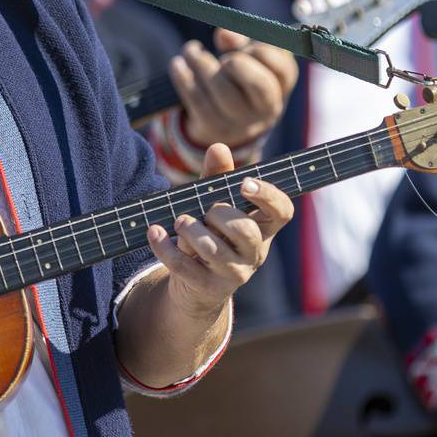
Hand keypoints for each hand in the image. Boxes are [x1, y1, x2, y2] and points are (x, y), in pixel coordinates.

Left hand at [145, 142, 293, 323]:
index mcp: (263, 228)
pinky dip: (165, 247)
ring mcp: (233, 273)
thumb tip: (218, 148)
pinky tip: (154, 232)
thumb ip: (216, 177)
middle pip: (245, 231)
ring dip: (191, 231)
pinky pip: (185, 267)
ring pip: (214, 251)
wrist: (195, 284)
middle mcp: (254, 253)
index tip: (244, 182)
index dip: (268, 195)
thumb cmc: (210, 233)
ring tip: (180, 222)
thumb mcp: (213, 204)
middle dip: (220, 214)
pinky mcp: (208, 288)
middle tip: (205, 210)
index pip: (282, 211)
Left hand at [173, 29, 298, 152]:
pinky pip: (197, 98)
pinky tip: (178, 64)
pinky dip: (183, 76)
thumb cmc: (241, 79)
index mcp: (281, 86)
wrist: (227, 123)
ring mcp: (240, 121)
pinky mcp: (213, 126)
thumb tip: (224, 33)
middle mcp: (266, 108)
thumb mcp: (248, 59)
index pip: (283, 68)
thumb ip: (239, 41)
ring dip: (202, 63)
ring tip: (192, 51)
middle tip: (225, 58)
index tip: (247, 47)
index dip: (262, 51)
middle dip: (239, 64)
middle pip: (259, 84)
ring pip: (222, 89)